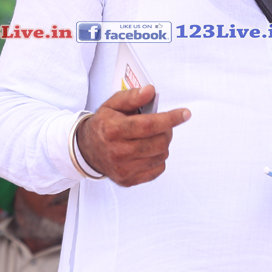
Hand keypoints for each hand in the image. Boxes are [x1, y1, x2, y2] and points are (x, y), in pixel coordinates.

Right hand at [76, 86, 190, 186]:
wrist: (86, 150)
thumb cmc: (103, 124)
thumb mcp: (112, 104)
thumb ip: (132, 97)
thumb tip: (150, 91)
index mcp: (113, 130)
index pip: (149, 125)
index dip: (170, 119)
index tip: (185, 114)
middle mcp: (118, 152)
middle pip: (159, 142)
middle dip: (167, 130)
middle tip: (163, 124)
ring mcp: (123, 169)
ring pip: (161, 155)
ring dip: (163, 144)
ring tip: (152, 137)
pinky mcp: (128, 180)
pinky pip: (158, 170)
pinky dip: (158, 158)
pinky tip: (148, 151)